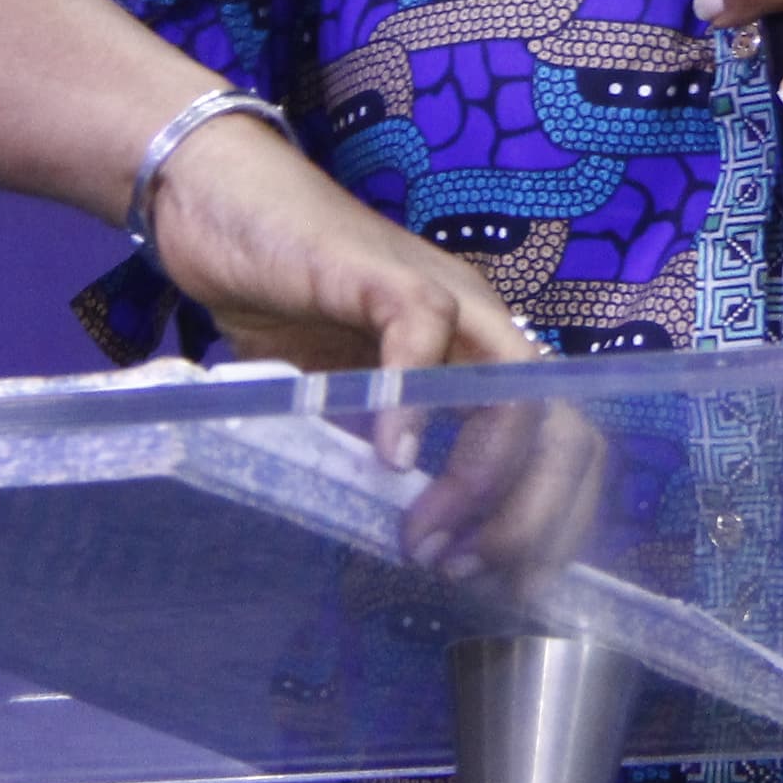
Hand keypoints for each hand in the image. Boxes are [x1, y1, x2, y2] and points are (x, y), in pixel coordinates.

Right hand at [150, 116, 601, 573]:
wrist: (218, 200)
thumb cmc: (281, 297)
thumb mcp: (341, 398)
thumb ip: (378, 451)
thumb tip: (404, 544)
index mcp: (480, 356)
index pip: (564, 441)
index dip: (550, 518)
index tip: (498, 581)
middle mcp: (479, 324)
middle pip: (563, 424)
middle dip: (533, 515)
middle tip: (468, 573)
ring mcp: (437, 292)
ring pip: (517, 382)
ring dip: (482, 476)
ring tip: (427, 538)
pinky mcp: (376, 271)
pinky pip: (420, 328)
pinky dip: (413, 401)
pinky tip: (388, 459)